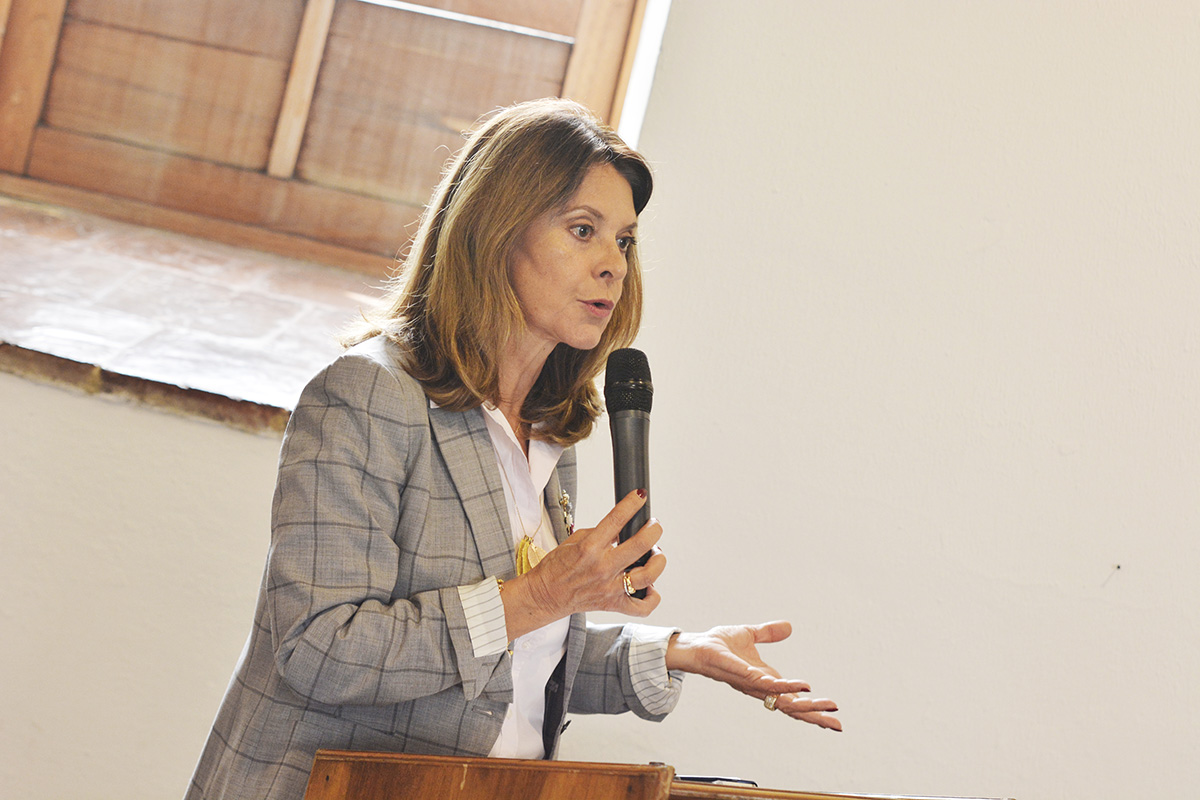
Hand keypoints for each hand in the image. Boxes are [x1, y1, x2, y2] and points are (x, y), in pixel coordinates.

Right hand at [502, 490, 666, 639]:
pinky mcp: (613, 604)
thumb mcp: (575, 540)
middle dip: (654, 530)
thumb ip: (600, 533)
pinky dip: (652, 597)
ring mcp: (609, 588)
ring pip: (648, 575)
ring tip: (655, 554)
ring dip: (658, 561)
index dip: (632, 503)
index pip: (617, 519)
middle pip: (641, 545)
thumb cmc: (557, 566)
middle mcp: (602, 567)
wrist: (545, 595)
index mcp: (589, 547)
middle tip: (653, 526)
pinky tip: (649, 586)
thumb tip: (623, 527)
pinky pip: (643, 607)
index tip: (640, 495)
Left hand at [665, 621, 840, 730]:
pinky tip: (800, 686)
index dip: (813, 710)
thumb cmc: (718, 646)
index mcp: (766, 681)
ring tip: (825, 705)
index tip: (835, 718)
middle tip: (836, 722)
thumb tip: (788, 626)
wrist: (695, 646)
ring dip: (804, 703)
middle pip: (792, 708)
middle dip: (815, 715)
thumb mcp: (749, 635)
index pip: (794, 701)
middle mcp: (760, 687)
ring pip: (781, 699)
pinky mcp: (738, 672)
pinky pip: (763, 682)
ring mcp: (750, 682)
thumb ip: (768, 633)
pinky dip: (782, 684)